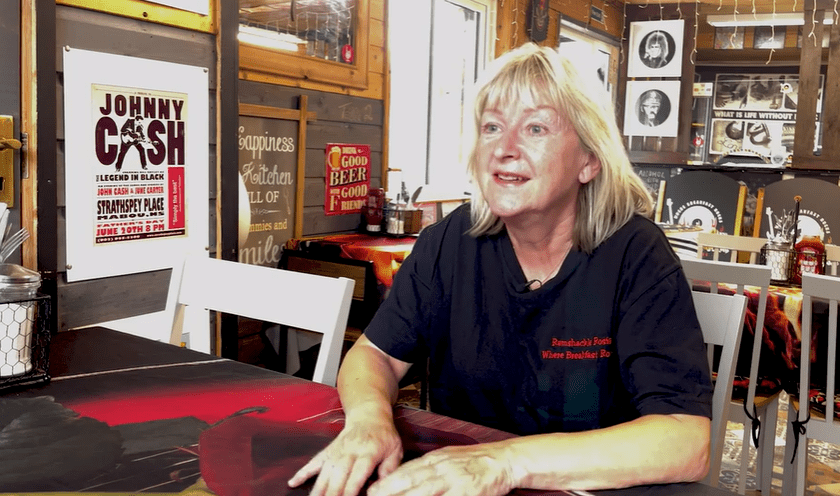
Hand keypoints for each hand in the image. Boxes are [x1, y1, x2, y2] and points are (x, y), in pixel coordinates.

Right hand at [288, 417, 403, 495]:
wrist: (369, 414)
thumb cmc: (384, 435)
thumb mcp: (395, 450)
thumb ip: (389, 469)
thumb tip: (381, 488)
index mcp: (368, 452)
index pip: (357, 474)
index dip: (351, 490)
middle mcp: (350, 451)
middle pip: (338, 476)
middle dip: (332, 494)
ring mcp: (337, 451)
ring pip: (324, 472)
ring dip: (317, 489)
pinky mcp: (328, 450)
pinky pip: (313, 462)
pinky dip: (302, 472)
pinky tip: (293, 483)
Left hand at [367, 444, 515, 495]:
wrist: (503, 460)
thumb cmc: (473, 461)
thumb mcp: (447, 459)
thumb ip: (427, 469)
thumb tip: (404, 479)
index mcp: (435, 459)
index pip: (406, 471)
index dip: (388, 482)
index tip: (371, 491)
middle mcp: (442, 468)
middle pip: (410, 481)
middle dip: (389, 491)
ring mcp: (454, 480)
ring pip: (425, 491)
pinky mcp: (467, 492)